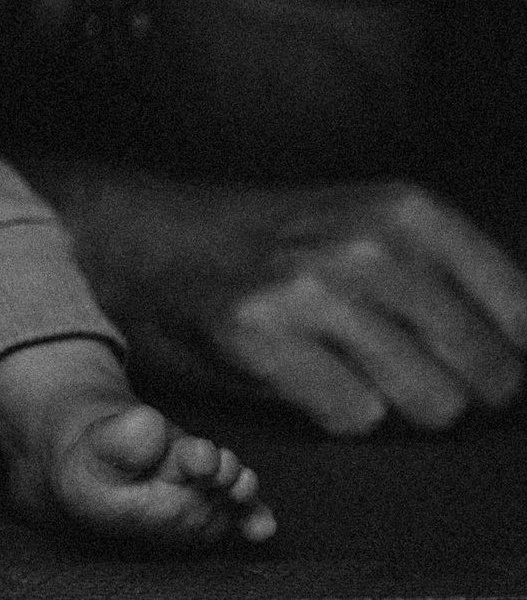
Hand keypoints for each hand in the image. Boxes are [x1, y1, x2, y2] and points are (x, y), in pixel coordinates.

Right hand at [59, 171, 526, 435]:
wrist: (141, 239)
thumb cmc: (270, 248)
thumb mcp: (371, 227)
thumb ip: (453, 279)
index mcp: (408, 211)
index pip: (526, 319)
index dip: (505, 355)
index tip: (460, 357)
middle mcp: (368, 244)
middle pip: (489, 375)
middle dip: (456, 389)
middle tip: (394, 368)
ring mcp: (311, 289)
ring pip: (431, 405)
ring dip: (395, 404)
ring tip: (343, 368)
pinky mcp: (259, 336)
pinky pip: (355, 419)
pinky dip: (332, 413)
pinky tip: (296, 374)